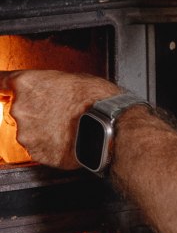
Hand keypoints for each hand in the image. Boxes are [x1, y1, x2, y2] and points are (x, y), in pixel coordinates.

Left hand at [2, 70, 119, 168]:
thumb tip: (47, 90)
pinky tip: (66, 141)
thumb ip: (47, 85)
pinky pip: (39, 149)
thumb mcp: (70, 79)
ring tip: (66, 129)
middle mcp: (19, 108)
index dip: (5, 88)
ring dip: (42, 131)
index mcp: (24, 84)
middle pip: (17, 110)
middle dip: (34, 112)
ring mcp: (26, 133)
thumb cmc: (95, 99)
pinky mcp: (37, 153)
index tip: (5, 92)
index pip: (0, 82)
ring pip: (28, 132)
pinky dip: (50, 147)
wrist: (109, 126)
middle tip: (57, 114)